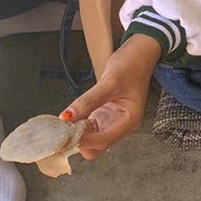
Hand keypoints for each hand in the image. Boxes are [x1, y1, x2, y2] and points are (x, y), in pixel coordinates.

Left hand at [61, 34, 160, 160]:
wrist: (137, 55)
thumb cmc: (131, 66)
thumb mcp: (109, 82)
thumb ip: (88, 101)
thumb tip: (67, 116)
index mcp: (129, 121)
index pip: (104, 141)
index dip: (83, 141)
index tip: (65, 134)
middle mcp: (121, 125)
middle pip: (97, 146)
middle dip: (79, 141)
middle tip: (63, 128)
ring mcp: (112, 121)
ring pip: (91, 139)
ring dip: (77, 134)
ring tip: (64, 121)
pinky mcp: (104, 115)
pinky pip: (89, 127)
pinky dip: (78, 125)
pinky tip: (70, 117)